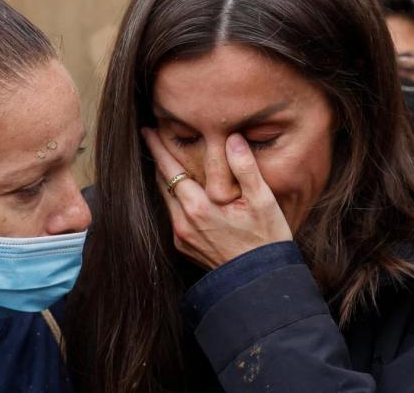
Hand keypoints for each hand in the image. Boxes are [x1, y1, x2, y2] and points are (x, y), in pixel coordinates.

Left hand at [142, 129, 292, 268]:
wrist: (260, 281)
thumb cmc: (266, 239)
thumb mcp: (263, 200)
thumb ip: (245, 167)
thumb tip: (233, 138)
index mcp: (198, 207)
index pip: (170, 169)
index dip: (158, 148)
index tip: (147, 131)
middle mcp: (182, 222)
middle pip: (163, 182)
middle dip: (159, 159)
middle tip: (155, 138)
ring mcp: (181, 236)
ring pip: (167, 199)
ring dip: (166, 179)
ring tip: (168, 160)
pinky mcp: (184, 246)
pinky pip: (173, 215)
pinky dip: (175, 199)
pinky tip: (184, 191)